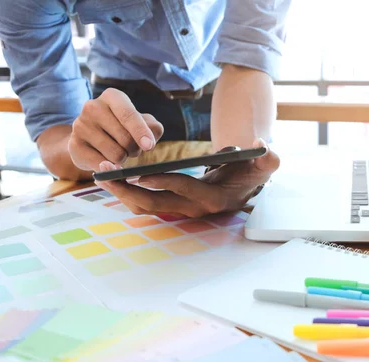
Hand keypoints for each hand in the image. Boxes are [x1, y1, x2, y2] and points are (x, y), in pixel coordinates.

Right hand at [69, 88, 163, 171]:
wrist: (92, 138)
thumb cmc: (124, 128)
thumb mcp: (143, 123)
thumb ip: (153, 129)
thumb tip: (148, 143)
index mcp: (112, 96)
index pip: (129, 115)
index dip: (140, 132)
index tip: (149, 146)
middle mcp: (93, 106)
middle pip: (125, 138)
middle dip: (135, 150)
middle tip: (132, 148)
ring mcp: (80, 125)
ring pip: (115, 154)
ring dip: (123, 159)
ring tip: (118, 152)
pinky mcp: (74, 145)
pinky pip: (101, 165)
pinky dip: (110, 169)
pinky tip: (107, 161)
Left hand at [95, 138, 278, 217]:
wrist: (245, 186)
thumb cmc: (253, 173)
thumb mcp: (264, 165)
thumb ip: (268, 157)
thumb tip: (261, 145)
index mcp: (212, 199)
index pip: (183, 190)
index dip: (161, 182)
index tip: (137, 175)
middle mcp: (193, 208)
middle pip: (154, 203)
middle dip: (127, 190)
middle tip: (104, 174)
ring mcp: (180, 208)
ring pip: (145, 205)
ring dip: (121, 192)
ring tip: (101, 174)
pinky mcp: (172, 204)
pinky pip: (145, 202)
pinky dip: (126, 192)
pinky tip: (112, 178)